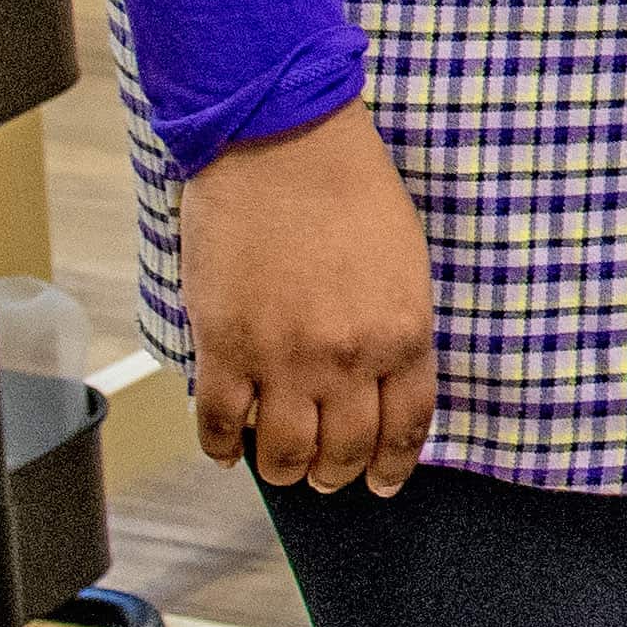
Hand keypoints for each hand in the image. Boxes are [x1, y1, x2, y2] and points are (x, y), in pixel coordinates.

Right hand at [181, 102, 436, 493]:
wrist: (284, 146)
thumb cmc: (351, 191)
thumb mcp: (404, 265)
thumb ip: (395, 328)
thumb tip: (379, 381)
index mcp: (403, 333)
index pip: (407, 426)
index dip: (395, 464)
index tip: (385, 480)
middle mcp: (348, 358)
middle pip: (346, 451)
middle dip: (337, 473)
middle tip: (327, 476)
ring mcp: (283, 358)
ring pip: (283, 454)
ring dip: (284, 470)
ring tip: (282, 465)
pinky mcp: (224, 348)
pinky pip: (219, 424)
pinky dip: (221, 447)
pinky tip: (226, 448)